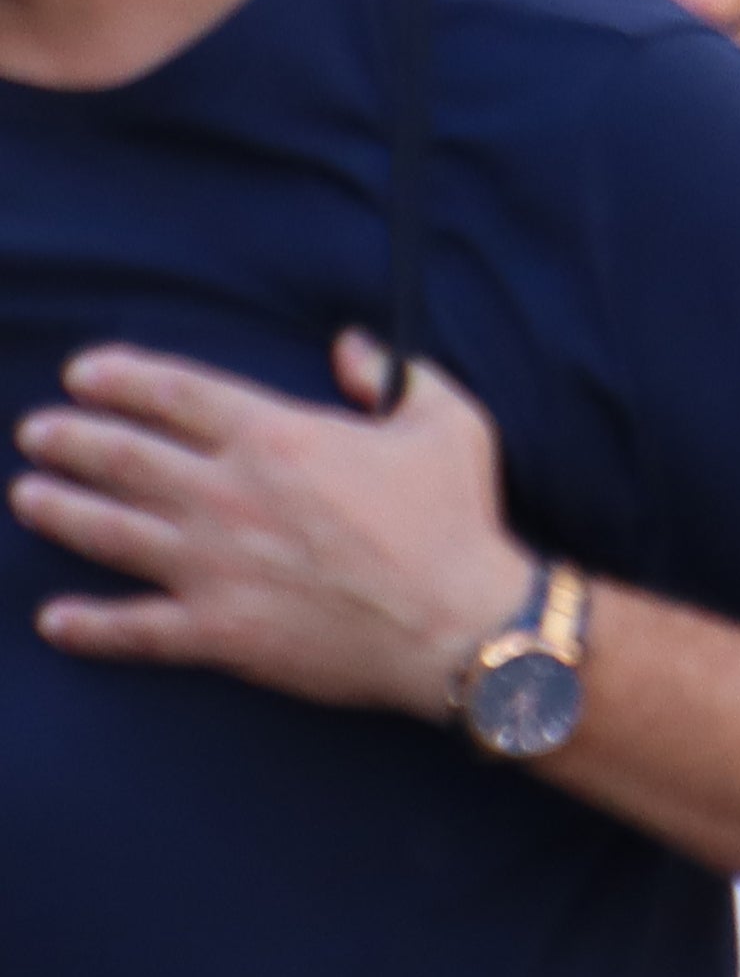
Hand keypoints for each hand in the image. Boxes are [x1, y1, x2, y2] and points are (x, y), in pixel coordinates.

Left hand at [22, 332, 535, 720]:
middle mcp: (228, 495)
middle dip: (71, 439)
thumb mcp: (447, 423)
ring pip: (109, 531)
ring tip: (29, 496)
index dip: (122, 378)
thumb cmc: (457, 521)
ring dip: (59, 509)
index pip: (175, 394)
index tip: (83, 373)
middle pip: (123, 457)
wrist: (459, 625)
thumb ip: (393, 376)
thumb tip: (351, 345)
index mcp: (277, 438)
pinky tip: (53, 619)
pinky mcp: (217, 631)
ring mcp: (213, 566)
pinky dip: (87, 626)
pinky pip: (133, 628)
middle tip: (38, 432)